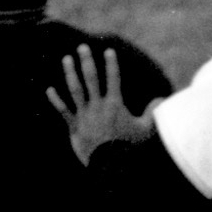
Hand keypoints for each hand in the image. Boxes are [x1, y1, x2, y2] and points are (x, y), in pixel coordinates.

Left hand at [46, 45, 153, 165]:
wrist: (111, 164)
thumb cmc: (129, 146)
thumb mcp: (145, 129)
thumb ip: (152, 112)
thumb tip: (162, 100)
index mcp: (115, 104)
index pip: (113, 79)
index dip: (111, 64)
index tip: (108, 50)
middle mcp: (98, 106)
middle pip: (91, 78)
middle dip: (86, 61)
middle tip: (81, 47)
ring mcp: (85, 115)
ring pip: (75, 90)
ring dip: (70, 73)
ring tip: (66, 59)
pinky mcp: (74, 126)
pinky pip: (63, 111)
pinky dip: (56, 100)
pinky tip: (49, 90)